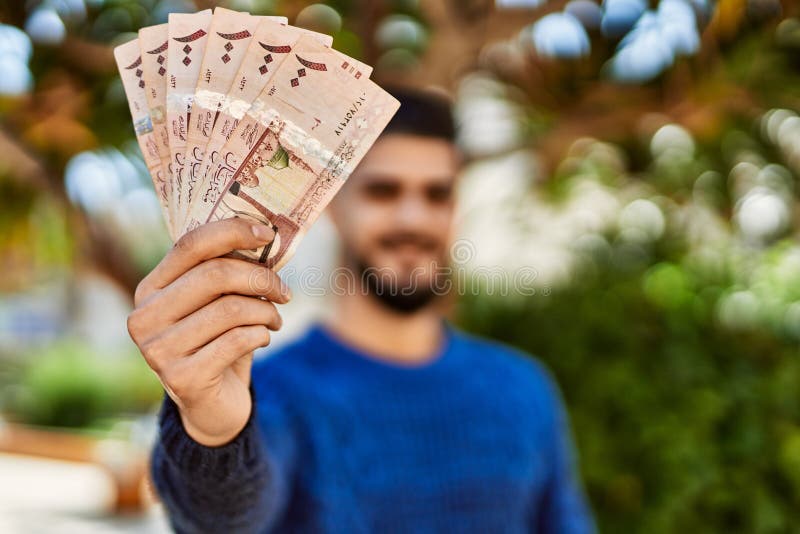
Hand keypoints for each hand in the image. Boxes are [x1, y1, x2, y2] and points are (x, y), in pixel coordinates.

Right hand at [127, 218, 290, 445]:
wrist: (212, 405)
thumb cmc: (217, 342)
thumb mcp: (217, 303)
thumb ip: (227, 272)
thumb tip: (262, 235)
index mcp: (150, 289)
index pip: (190, 245)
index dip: (232, 232)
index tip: (267, 235)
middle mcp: (144, 318)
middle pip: (216, 275)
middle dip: (261, 278)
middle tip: (284, 291)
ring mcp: (158, 350)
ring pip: (232, 309)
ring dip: (266, 311)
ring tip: (273, 319)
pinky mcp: (182, 379)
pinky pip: (238, 340)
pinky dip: (261, 335)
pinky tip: (263, 339)